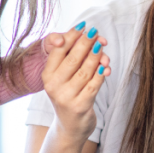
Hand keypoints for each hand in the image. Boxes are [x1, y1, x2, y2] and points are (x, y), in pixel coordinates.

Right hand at [41, 22, 110, 141]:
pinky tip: (106, 67)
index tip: (83, 26)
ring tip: (103, 48)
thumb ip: (72, 57)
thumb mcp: (63, 77)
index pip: (58, 50)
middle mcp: (53, 86)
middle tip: (96, 33)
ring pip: (86, 71)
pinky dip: (102, 74)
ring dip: (97, 57)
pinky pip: (94, 85)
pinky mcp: (80, 106)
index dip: (71, 36)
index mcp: (47, 75)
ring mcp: (66, 97)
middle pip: (73, 58)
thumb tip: (90, 36)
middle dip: (86, 43)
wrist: (70, 126)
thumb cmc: (69, 95)